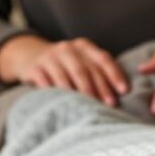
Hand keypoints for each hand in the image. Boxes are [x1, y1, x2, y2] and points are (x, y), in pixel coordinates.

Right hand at [0, 35, 128, 105]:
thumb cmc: (65, 66)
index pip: (103, 59)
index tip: (124, 91)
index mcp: (83, 46)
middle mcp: (67, 49)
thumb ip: (98, 72)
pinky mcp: (34, 69)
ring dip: (77, 94)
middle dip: (98, 89)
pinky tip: (63, 104)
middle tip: (108, 105)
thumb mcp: (81, 62)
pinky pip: (45, 82)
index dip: (114, 74)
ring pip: (65, 77)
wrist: (30, 57)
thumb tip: (120, 95)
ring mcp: (49, 58)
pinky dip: (55, 94)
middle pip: (85, 70)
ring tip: (88, 108)